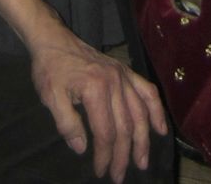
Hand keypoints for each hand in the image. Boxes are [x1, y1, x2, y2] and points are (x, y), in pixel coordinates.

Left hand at [27, 26, 167, 182]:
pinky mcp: (126, 71)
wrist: (54, 40)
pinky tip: (161, 128)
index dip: (104, 154)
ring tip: (142, 161)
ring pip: (140, 113)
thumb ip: (67, 123)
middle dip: (123, 155)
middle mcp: (115, 82)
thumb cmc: (50, 69)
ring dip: (143, 140)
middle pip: (125, 126)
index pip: (105, 131)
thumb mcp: (50, 97)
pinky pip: (147, 91)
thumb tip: (82, 148)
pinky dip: (156, 110)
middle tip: (119, 175)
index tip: (100, 170)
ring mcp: (123, 75)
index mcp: (95, 89)